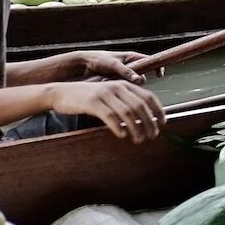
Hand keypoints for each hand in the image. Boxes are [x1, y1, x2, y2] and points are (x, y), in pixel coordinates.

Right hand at [47, 80, 164, 143]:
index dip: (158, 110)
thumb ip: (125, 102)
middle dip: (149, 122)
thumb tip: (145, 119)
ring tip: (139, 140)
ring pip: (127, 112)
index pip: (148, 96)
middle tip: (152, 136)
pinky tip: (122, 135)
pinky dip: (118, 126)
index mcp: (124, 84)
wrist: (61, 93)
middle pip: (140, 105)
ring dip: (136, 128)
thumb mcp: (110, 96)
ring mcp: (104, 93)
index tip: (163, 124)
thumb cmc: (88, 98)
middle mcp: (116, 87)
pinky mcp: (92, 102)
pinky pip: (109, 115)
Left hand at [73, 50, 160, 83]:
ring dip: (127, 85)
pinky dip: (119, 88)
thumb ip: (126, 71)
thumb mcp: (113, 64)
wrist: (81, 65)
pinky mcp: (117, 82)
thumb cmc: (97, 60)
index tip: (160, 74)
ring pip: (133, 83)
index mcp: (131, 57)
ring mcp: (124, 74)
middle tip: (130, 82)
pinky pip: (124, 87)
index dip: (157, 66)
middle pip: (143, 75)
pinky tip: (111, 87)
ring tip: (115, 83)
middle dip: (138, 81)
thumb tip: (140, 80)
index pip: (150, 60)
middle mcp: (130, 66)